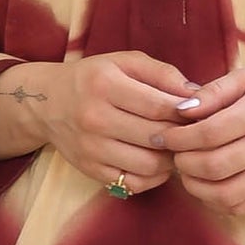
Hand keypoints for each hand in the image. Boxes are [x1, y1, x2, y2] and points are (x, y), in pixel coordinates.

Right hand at [29, 51, 201, 192]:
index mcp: (105, 84)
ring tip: (175, 147)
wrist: (46, 103)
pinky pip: (134, 183)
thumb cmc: (94, 79)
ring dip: (170, 160)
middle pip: (157, 137)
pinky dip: (153, 177)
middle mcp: (95, 117)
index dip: (186, 112)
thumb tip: (196, 95)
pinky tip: (157, 162)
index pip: (160, 105)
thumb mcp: (124, 62)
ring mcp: (91, 148)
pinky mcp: (90, 170)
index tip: (198, 112)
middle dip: (182, 137)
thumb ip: (162, 73)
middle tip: (192, 132)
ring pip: (149, 165)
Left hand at [166, 67, 244, 215]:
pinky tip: (207, 186)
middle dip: (183, 162)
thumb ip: (214, 92)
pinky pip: (241, 206)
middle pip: (212, 166)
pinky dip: (216, 202)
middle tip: (174, 154)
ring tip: (187, 172)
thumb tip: (181, 110)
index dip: (178, 138)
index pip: (208, 133)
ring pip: (224, 193)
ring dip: (195, 187)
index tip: (164, 136)